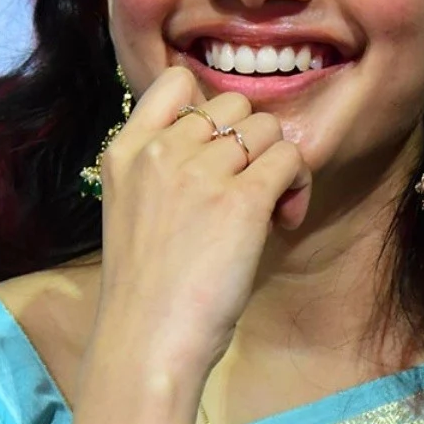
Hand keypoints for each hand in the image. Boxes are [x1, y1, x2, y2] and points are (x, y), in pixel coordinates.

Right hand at [93, 66, 310, 370]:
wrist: (146, 341)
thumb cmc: (146, 289)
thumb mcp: (130, 208)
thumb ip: (163, 167)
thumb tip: (226, 144)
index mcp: (126, 150)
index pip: (176, 82)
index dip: (209, 109)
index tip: (217, 150)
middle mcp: (162, 149)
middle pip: (234, 105)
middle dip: (250, 142)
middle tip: (248, 189)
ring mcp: (201, 171)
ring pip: (268, 128)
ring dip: (278, 163)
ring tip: (269, 209)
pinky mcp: (242, 199)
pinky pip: (291, 158)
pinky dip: (298, 185)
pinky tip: (284, 220)